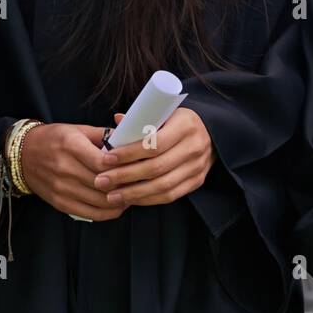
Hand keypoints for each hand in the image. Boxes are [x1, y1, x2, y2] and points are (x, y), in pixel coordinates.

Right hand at [17, 122, 124, 221]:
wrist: (23, 155)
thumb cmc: (53, 139)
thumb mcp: (77, 130)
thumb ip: (103, 135)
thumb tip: (129, 141)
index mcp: (70, 145)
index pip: (101, 162)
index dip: (121, 166)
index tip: (134, 166)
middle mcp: (65, 168)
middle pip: (103, 183)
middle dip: (125, 184)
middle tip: (140, 182)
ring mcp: (62, 188)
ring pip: (99, 201)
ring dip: (120, 200)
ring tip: (132, 194)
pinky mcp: (60, 203)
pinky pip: (90, 214)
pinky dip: (108, 212)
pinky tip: (118, 206)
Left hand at [94, 108, 215, 207]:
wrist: (210, 133)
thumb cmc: (177, 121)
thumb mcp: (164, 112)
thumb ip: (141, 118)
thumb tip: (117, 121)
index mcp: (185, 125)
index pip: (154, 144)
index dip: (129, 153)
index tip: (107, 158)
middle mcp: (194, 147)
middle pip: (156, 167)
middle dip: (125, 176)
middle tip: (101, 180)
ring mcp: (198, 167)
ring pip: (162, 186)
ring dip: (134, 193)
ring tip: (111, 195)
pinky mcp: (197, 181)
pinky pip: (170, 196)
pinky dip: (148, 199)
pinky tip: (130, 199)